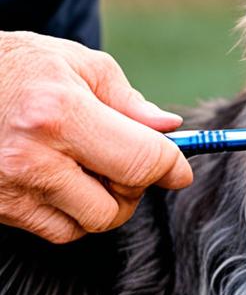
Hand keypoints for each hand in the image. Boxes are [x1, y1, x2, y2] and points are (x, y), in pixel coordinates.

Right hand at [0, 32, 192, 243]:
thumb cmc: (15, 66)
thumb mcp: (77, 64)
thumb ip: (127, 101)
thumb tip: (169, 130)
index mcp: (60, 114)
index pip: (141, 160)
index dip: (172, 168)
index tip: (179, 170)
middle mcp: (32, 159)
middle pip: (115, 206)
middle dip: (135, 187)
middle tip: (126, 159)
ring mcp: (9, 190)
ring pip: (87, 224)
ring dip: (103, 202)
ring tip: (90, 165)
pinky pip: (55, 230)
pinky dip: (72, 212)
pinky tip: (63, 178)